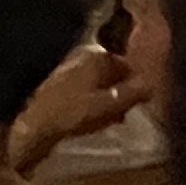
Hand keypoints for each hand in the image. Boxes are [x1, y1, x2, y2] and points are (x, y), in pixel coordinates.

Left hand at [10, 44, 136, 166]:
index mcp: (97, 57)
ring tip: (106, 122)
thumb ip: (134, 92)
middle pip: (114, 77)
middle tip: (121, 116)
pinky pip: (85, 96)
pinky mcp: (58, 89)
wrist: (32, 126)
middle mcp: (83, 59)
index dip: (136, 86)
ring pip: (100, 88)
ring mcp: (69, 73)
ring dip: (107, 105)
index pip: (128, 67)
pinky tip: (88, 122)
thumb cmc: (73, 113)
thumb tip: (153, 84)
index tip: (138, 105)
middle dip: (121, 96)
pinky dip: (91, 108)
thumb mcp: (109, 104)